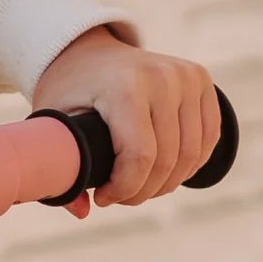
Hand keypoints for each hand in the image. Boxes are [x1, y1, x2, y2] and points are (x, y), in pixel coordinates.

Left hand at [30, 30, 220, 212]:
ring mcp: (186, 75)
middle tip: (121, 196)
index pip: (141, 157)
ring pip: (191, 154)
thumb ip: (63, 170)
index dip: (125, 188)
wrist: (89, 50)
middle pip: (168, 160)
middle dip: (144, 190)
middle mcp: (162, 77)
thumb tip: (83, 211)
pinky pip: (208, 137)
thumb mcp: (54, 124)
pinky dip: (190, 163)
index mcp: (124, 86)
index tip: (103, 197)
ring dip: (168, 182)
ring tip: (140, 185)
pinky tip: (165, 170)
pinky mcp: (200, 78)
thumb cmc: (69, 91)